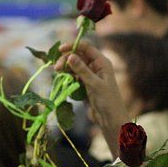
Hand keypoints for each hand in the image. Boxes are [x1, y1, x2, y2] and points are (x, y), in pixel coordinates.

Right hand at [55, 40, 129, 156]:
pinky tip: (63, 81)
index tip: (60, 50)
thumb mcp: (94, 84)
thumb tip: (70, 56)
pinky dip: (68, 77)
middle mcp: (96, 66)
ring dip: (65, 68)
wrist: (111, 119)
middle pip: (78, 56)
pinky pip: (74, 76)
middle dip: (66, 59)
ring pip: (74, 66)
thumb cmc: (108, 101)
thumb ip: (82, 70)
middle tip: (56, 68)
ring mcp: (90, 76)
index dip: (73, 46)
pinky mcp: (85, 85)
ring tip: (57, 74)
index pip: (86, 47)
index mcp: (102, 62)